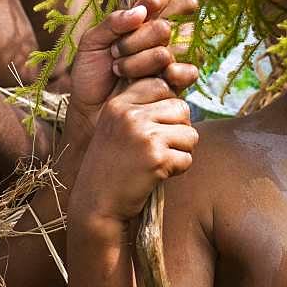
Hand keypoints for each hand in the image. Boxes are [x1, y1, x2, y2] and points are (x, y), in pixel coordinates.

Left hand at [67, 0, 198, 143]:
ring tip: (120, 72)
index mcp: (140, 18)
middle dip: (137, 40)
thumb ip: (112, 23)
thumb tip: (140, 12)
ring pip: (168, 50)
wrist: (90, 113)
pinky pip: (188, 71)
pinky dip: (170, 74)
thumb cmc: (89, 75)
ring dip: (139, 62)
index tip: (146, 5)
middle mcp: (158, 36)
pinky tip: (156, 78)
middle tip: (116, 51)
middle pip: (164, 25)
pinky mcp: (176, 82)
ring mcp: (169, 58)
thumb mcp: (90, 43)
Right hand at [69, 77, 197, 227]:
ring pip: (190, 134)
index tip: (152, 128)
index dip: (166, 109)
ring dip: (180, 151)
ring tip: (156, 162)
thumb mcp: (119, 127)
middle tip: (156, 149)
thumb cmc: (113, 166)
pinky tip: (156, 175)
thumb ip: (144, 106)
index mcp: (118, 104)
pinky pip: (187, 158)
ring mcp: (143, 136)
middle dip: (178, 131)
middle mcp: (130, 115)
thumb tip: (185, 80)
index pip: (162, 85)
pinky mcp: (156, 158)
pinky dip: (178, 170)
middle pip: (182, 108)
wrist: (96, 206)